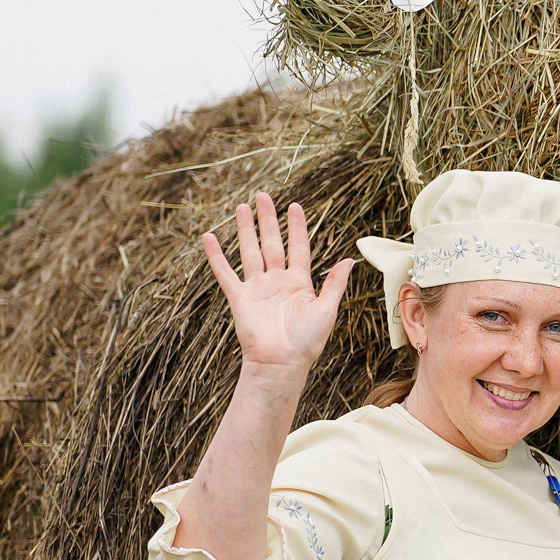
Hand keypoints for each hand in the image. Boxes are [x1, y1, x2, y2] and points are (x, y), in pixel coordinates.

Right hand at [202, 192, 355, 371]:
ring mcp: (257, 289)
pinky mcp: (240, 298)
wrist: (281, 363)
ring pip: (250, 251)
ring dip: (245, 230)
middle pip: (272, 243)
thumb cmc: (307, 342)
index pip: (298, 248)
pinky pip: (225, 273)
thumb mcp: (327, 310)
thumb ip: (335, 283)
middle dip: (268, 219)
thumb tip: (350, 259)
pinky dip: (216, 256)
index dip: (297, 227)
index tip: (295, 206)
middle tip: (263, 196)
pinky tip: (209, 237)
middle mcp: (277, 282)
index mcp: (300, 283)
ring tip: (242, 207)